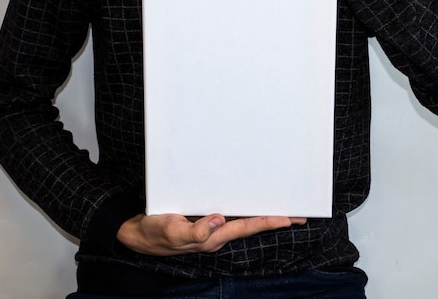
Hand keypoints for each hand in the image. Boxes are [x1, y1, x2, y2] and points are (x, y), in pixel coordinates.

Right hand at [117, 213, 306, 255]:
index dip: (268, 221)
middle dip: (275, 219)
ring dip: (262, 213)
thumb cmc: (155, 233)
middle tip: (298, 214)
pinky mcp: (204, 218)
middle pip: (252, 224)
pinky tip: (250, 200)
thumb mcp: (172, 231)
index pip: (247, 226)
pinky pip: (230, 212)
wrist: (139, 234)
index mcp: (213, 236)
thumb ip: (195, 230)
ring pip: (243, 218)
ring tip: (283, 207)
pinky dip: (244, 206)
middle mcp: (217, 232)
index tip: (289, 217)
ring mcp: (211, 226)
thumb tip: (219, 220)